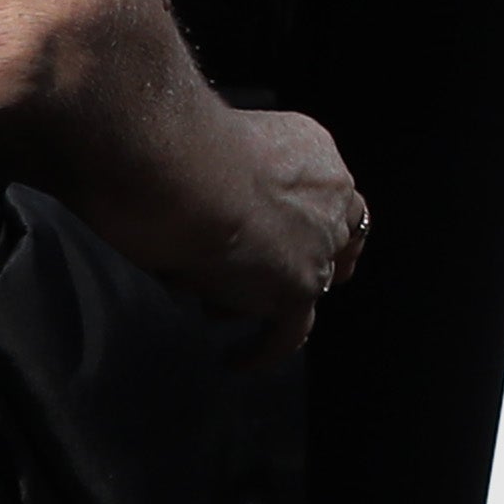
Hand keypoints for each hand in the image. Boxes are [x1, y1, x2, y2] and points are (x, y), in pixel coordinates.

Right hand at [161, 106, 370, 361]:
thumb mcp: (218, 145)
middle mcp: (330, 196)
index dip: (310, 223)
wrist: (181, 165)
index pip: (329, 197)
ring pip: (303, 285)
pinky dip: (262, 350)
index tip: (286, 238)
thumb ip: (229, 173)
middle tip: (255, 277)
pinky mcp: (295, 288)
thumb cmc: (173, 145)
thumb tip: (206, 203)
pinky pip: (287, 333)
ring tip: (210, 297)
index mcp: (313, 150)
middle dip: (290, 261)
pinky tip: (237, 359)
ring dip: (257, 296)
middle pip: (328, 243)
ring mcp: (318, 245)